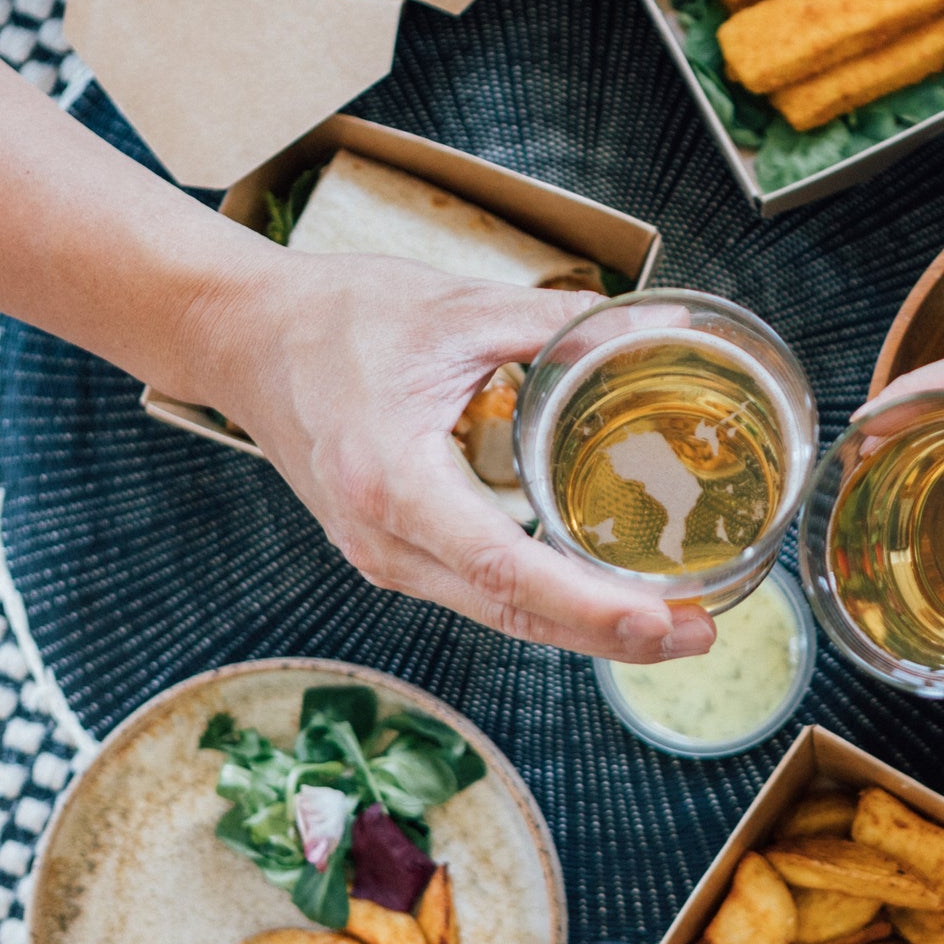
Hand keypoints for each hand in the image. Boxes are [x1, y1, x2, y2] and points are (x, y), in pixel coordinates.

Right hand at [189, 248, 715, 661]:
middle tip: (702, 630)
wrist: (241, 335)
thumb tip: (658, 327)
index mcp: (396, 485)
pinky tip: (604, 593)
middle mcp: (385, 542)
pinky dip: (545, 602)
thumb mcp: (456, 308)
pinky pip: (479, 594)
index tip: (661, 620)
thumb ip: (559, 324)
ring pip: (499, 615)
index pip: (509, 570)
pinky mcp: (389, 554)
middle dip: (612, 635)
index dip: (591, 606)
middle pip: (514, 615)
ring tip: (673, 621)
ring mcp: (382, 558)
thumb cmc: (336, 317)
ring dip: (585, 626)